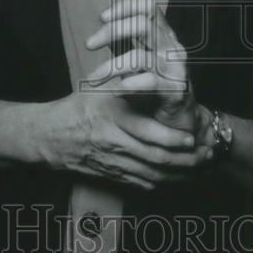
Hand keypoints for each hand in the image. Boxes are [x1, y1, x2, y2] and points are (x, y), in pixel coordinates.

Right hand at [39, 89, 212, 190]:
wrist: (47, 136)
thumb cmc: (75, 108)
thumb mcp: (98, 88)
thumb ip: (125, 80)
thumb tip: (151, 69)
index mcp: (113, 121)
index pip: (148, 134)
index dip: (173, 138)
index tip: (191, 137)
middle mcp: (114, 145)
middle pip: (156, 159)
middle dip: (185, 160)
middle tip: (205, 156)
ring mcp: (113, 164)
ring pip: (152, 175)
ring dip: (178, 175)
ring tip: (199, 169)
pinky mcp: (111, 175)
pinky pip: (141, 183)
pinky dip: (162, 183)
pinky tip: (176, 179)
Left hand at [85, 0, 197, 132]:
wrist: (180, 120)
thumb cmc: (156, 88)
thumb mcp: (138, 60)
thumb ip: (124, 43)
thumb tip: (102, 27)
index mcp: (165, 37)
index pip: (149, 8)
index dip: (125, 7)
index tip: (102, 17)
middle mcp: (172, 49)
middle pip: (143, 25)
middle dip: (112, 31)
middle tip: (88, 45)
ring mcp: (176, 69)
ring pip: (139, 57)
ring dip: (109, 67)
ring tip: (93, 79)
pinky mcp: (176, 91)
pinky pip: (151, 83)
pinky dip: (130, 85)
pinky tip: (116, 90)